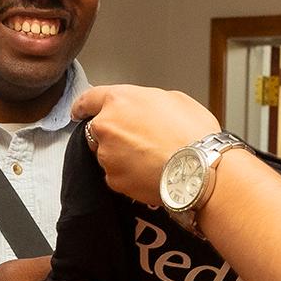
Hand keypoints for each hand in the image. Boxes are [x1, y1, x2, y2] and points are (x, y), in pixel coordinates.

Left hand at [72, 85, 220, 205]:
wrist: (200, 169)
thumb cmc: (193, 133)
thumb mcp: (175, 99)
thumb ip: (148, 101)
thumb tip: (146, 109)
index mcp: (118, 101)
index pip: (88, 100)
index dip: (83, 107)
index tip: (80, 112)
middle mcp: (106, 127)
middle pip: (99, 131)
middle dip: (115, 135)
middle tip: (142, 140)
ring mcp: (108, 156)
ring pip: (109, 155)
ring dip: (124, 157)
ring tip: (153, 159)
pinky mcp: (115, 180)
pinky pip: (118, 176)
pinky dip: (131, 175)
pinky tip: (151, 172)